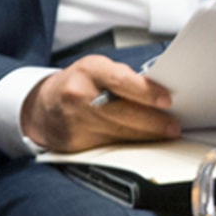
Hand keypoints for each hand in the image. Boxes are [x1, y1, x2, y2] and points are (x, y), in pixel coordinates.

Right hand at [21, 55, 176, 152]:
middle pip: (123, 112)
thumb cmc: (79, 84)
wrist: (41, 105)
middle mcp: (79, 94)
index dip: (146, 92)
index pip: (122, 80)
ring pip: (119, 132)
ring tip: (165, 134)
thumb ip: (125, 79)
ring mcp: (74, 120)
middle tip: (173, 126)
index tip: (167, 100)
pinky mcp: (73, 141)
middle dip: (153, 121)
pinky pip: (108, 145)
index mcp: (89, 70)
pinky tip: (142, 143)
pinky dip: (129, 144)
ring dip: (146, 135)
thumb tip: (160, 93)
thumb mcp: (98, 70)